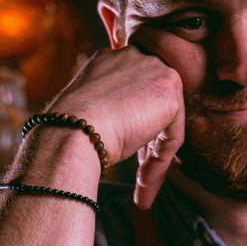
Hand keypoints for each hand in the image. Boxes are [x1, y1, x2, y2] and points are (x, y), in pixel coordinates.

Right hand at [49, 46, 184, 207]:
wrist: (73, 131)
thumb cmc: (72, 130)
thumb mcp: (93, 111)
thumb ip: (116, 110)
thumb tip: (132, 130)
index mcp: (113, 59)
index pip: (136, 94)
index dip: (135, 128)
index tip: (129, 156)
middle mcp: (136, 57)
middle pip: (154, 108)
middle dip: (149, 146)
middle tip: (140, 178)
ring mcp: (155, 71)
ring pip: (166, 123)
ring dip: (155, 159)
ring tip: (141, 187)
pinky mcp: (170, 92)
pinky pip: (174, 135)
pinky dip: (162, 161)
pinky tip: (144, 179)